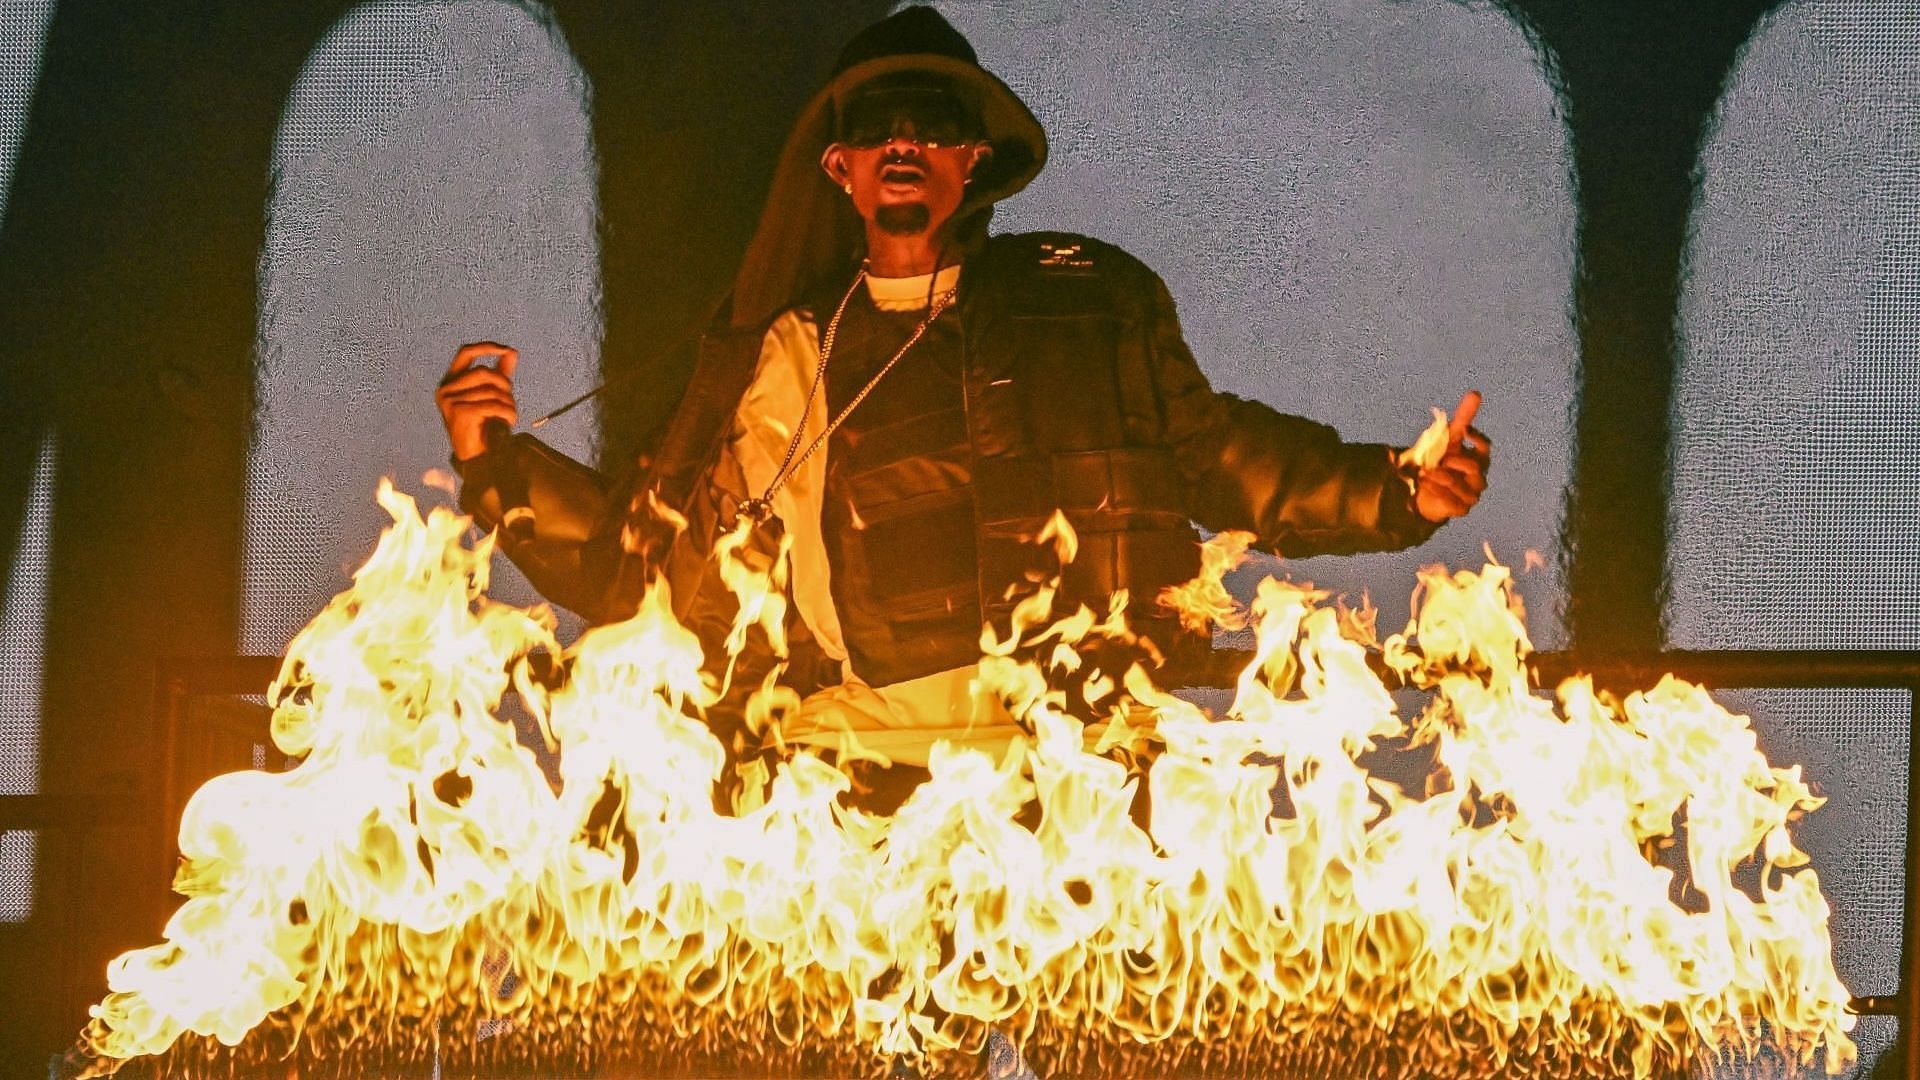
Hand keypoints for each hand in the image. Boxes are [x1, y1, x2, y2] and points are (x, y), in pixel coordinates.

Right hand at [436, 342, 518, 461]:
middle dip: (504, 384)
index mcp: (450, 381)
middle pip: (484, 372)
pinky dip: (507, 412)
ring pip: (491, 390)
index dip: (486, 348)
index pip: (466, 353)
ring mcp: (450, 401)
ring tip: (511, 414)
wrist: (477, 457)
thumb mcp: (492, 395)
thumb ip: (500, 374)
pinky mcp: (459, 413)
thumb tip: (512, 352)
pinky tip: (510, 421)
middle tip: (511, 400)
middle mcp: (445, 389)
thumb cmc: (483, 424)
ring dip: (508, 402)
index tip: (507, 349)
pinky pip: (492, 405)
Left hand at [1413, 390, 1490, 522]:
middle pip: (1474, 467)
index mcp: (1479, 458)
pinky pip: (1451, 501)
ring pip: (1459, 484)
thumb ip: (1463, 417)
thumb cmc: (1440, 461)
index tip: (1461, 432)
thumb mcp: (1447, 438)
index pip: (1485, 447)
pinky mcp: (1460, 509)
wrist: (1422, 491)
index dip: (1474, 440)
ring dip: (1439, 475)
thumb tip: (1476, 393)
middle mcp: (1479, 477)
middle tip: (1438, 459)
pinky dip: (1436, 490)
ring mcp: (1471, 495)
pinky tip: (1424, 483)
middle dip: (1453, 460)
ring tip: (1424, 472)